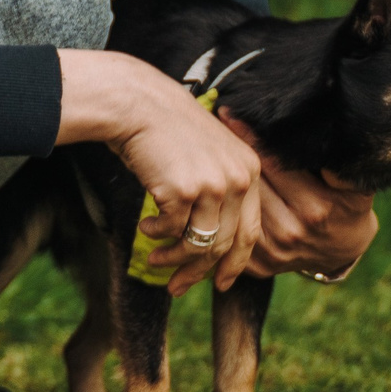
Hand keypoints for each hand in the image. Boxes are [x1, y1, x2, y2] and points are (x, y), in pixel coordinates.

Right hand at [56, 49, 262, 292]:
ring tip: (155, 258)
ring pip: (197, 244)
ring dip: (173, 258)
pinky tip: (144, 225)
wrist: (139, 104)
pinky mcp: (186, 191)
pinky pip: (170, 229)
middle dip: (198, 272)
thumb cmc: (168, 131)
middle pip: (224, 244)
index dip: (236, 263)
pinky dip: (154, 233)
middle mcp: (239, 179)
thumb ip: (219, 193)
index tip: (222, 284)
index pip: (250, 231)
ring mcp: (215, 186)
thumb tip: (209, 243)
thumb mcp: (209, 157)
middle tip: (177, 287)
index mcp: (251, 170)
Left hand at [218, 114, 378, 279]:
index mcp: (315, 207)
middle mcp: (291, 230)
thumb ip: (341, 165)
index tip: (229, 114)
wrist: (343, 252)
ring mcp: (273, 251)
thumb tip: (324, 131)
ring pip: (237, 207)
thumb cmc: (347, 209)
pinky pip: (234, 233)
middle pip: (251, 184)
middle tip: (207, 125)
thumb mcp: (356, 186)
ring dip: (220, 182)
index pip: (274, 164)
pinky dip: (221, 212)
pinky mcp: (259, 265)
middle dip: (228, 156)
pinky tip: (206, 190)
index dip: (250, 138)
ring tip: (202, 153)